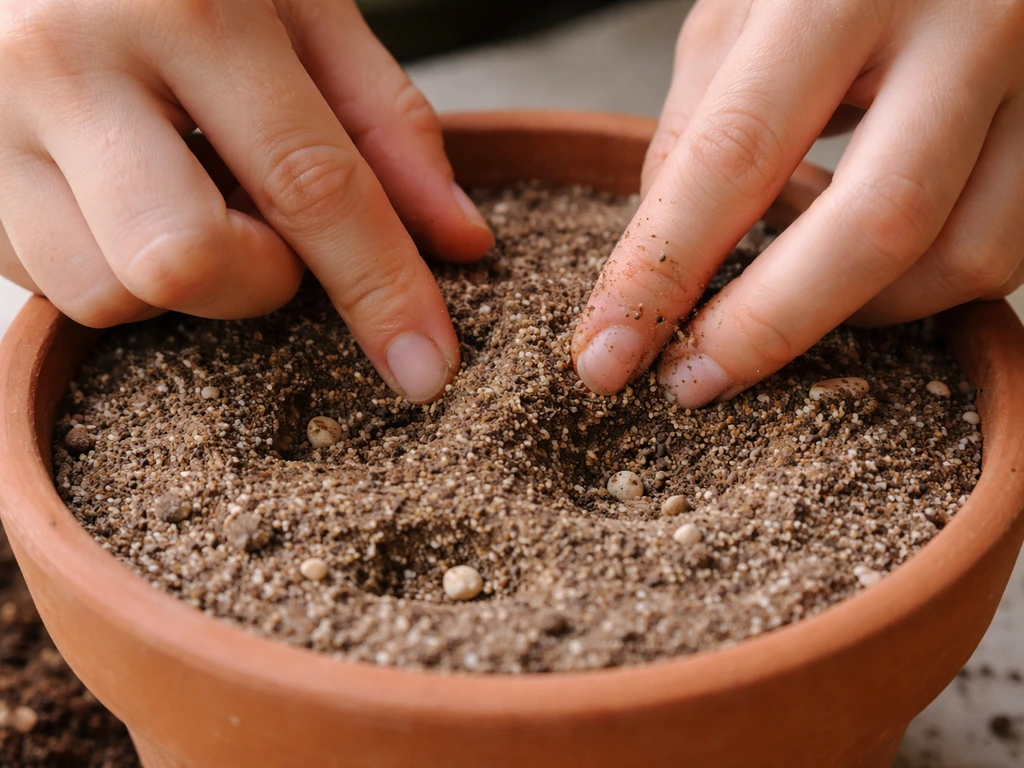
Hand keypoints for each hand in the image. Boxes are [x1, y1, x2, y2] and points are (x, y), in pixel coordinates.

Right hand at [0, 0, 492, 402]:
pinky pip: (51, 284)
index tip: (428, 367)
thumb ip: (386, 124)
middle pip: (184, 262)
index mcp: (178, 3)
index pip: (308, 182)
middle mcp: (64, 63)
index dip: (381, 288)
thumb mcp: (304, 6)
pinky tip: (130, 196)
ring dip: (183, 278)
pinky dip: (117, 266)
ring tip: (189, 193)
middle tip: (268, 224)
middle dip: (258, 280)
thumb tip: (458, 243)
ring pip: (106, 293)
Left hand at [572, 0, 1023, 406]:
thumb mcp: (741, 10)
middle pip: (874, 225)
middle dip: (766, 328)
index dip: (661, 271)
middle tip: (691, 384)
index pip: (736, 155)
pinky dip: (917, 282)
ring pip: (963, 255)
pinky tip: (855, 261)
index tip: (607, 355)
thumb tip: (665, 266)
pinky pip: (1004, 245)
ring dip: (854, 311)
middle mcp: (970, 22)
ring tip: (782, 298)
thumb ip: (699, 129)